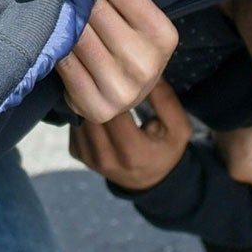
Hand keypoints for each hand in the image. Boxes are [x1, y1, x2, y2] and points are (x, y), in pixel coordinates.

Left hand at [56, 0, 178, 122]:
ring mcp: (122, 89)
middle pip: (93, 10)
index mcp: (163, 35)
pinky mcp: (96, 106)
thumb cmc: (129, 43)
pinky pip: (63, 62)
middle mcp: (146, 64)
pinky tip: (45, 30)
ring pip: (75, 34)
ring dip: (58, 14)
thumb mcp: (136, 13)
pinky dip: (53, 44)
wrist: (125, 95)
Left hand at [68, 81, 191, 191]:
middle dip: (96, 92)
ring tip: (96, 83)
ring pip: (79, 119)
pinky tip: (92, 102)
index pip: (114, 113)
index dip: (114, 91)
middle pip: (92, 116)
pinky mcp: (78, 155)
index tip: (119, 74)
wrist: (150, 180)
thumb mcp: (179, 127)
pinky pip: (73, 127)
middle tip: (103, 71)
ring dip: (85, 101)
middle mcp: (107, 159)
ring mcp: (90, 159)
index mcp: (133, 153)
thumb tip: (147, 72)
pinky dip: (80, 113)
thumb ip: (165, 100)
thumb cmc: (166, 149)